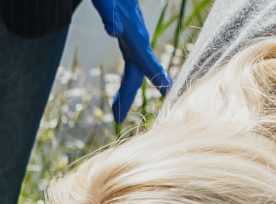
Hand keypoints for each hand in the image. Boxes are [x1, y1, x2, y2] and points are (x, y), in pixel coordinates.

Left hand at [90, 0, 170, 123]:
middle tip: (117, 119)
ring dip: (126, 91)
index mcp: (135, 36)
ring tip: (116, 110)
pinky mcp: (127, 39)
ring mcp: (132, 41)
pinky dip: (126, 82)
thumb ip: (110, 14)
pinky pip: (130, 66)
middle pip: (134, 74)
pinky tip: (123, 89)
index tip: (167, 96)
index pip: (146, 63)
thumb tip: (113, 30)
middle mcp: (136, 42)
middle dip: (127, 96)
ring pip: (132, 71)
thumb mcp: (108, 2)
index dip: (156, 79)